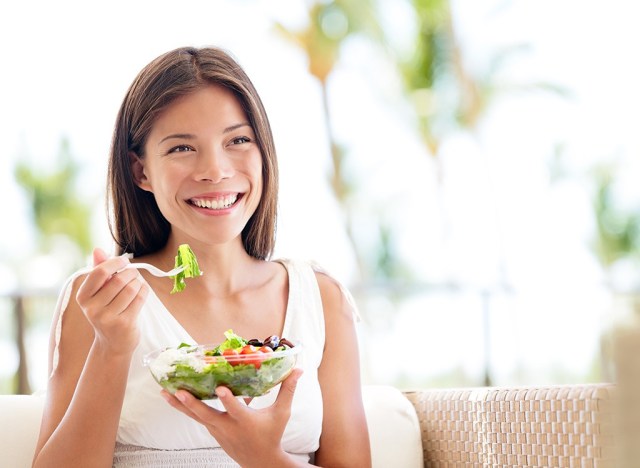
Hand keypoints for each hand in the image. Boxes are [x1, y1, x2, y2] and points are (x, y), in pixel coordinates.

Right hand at [75, 248, 148, 354]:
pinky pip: (140, 298)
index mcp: (83, 297)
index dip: (115, 263)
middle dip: (131, 273)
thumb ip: (98, 270)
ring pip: (131, 288)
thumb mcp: (98, 292)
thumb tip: (97, 249)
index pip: (99, 272)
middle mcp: (92, 308)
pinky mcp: (124, 324)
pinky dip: (144, 291)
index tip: (123, 262)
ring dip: (138, 282)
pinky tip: (142, 291)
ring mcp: (108, 318)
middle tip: (133, 274)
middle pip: (119, 280)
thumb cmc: (106, 311)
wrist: (112, 343)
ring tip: (137, 284)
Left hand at [162, 368, 303, 466]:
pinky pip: (197, 418)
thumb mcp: (282, 413)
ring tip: (164, 393)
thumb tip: (299, 369)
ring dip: (180, 405)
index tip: (221, 388)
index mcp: (246, 421)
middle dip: (191, 403)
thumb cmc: (272, 434)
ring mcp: (217, 430)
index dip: (229, 400)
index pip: (236, 409)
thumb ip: (288, 390)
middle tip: (177, 391)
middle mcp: (228, 427)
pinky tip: (175, 396)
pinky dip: (186, 408)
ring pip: (196, 416)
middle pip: (206, 415)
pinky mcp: (212, 431)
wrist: (260, 461)